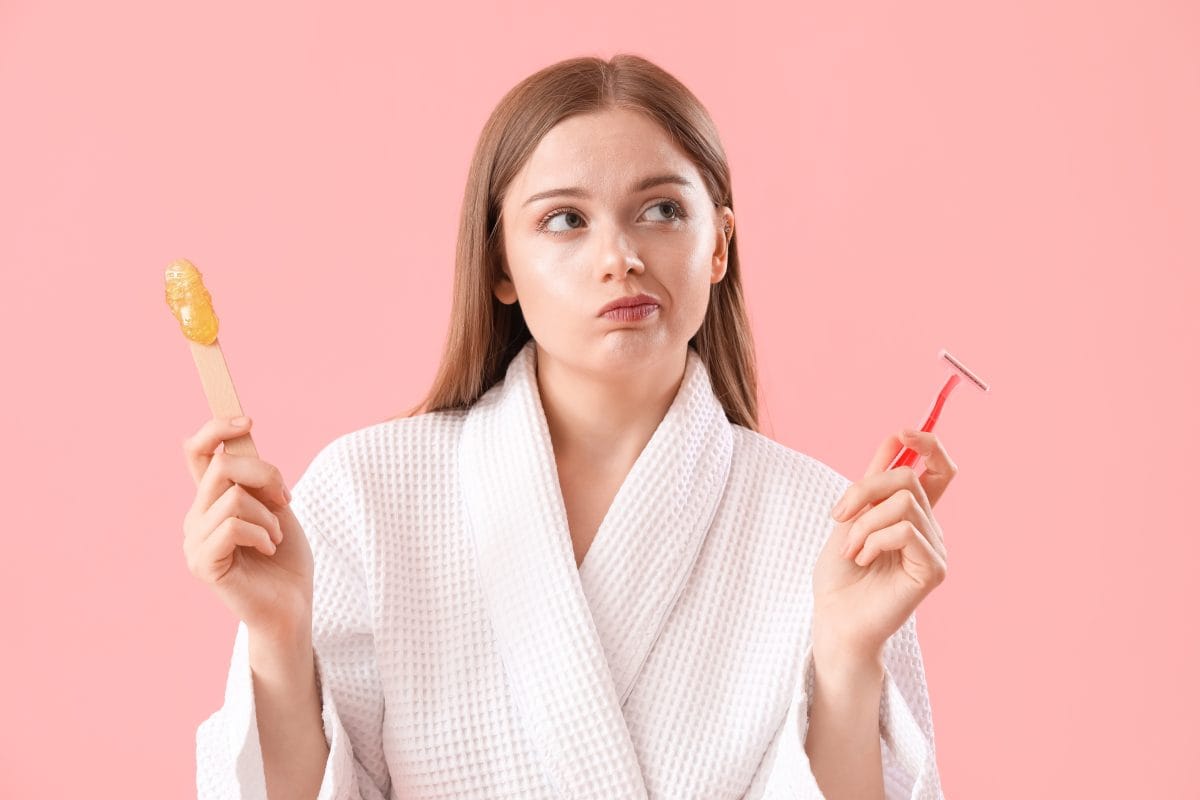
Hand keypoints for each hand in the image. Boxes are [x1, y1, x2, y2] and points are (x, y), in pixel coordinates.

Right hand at [181, 416, 314, 642]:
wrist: (292, 605)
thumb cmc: (286, 558)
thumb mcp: (276, 506)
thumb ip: (255, 479)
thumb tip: (240, 442)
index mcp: (212, 500)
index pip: (197, 452)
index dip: (215, 428)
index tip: (247, 420)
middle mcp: (196, 516)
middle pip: (221, 465)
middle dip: (265, 474)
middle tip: (284, 499)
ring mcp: (194, 541)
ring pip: (232, 497)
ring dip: (267, 515)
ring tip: (275, 537)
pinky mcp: (201, 564)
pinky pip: (232, 526)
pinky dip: (261, 534)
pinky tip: (268, 549)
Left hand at [811, 429, 954, 664]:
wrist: (833, 619)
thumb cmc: (839, 576)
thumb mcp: (850, 516)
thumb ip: (872, 480)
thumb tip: (895, 438)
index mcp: (913, 515)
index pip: (940, 470)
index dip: (929, 445)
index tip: (903, 433)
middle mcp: (930, 529)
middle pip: (909, 477)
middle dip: (865, 489)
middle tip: (839, 516)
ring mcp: (935, 549)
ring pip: (903, 503)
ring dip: (864, 523)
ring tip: (852, 549)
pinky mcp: (933, 570)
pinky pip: (906, 531)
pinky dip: (874, 540)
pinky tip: (863, 560)